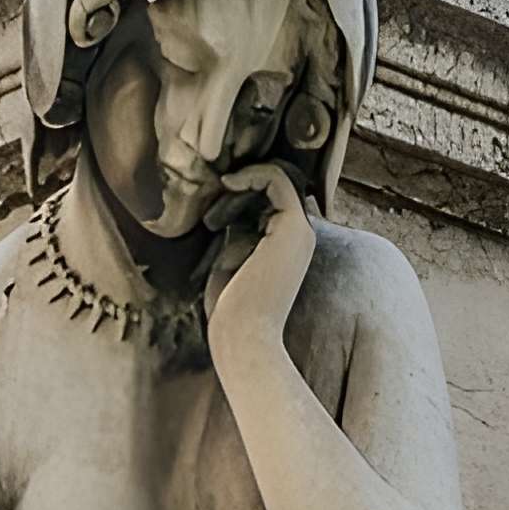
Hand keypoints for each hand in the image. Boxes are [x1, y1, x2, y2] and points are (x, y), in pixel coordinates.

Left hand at [204, 163, 315, 364]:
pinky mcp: (293, 227)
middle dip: (236, 191)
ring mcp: (299, 231)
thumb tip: (229, 207)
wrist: (242, 335)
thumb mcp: (229, 261)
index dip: (239, 197)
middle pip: (270, 189)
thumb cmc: (231, 310)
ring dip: (239, 184)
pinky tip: (227, 185)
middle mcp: (298, 237)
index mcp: (286, 248)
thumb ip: (236, 233)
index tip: (210, 210)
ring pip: (273, 180)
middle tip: (209, 213)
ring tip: (215, 209)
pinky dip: (251, 174)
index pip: (268, 203)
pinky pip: (277, 179)